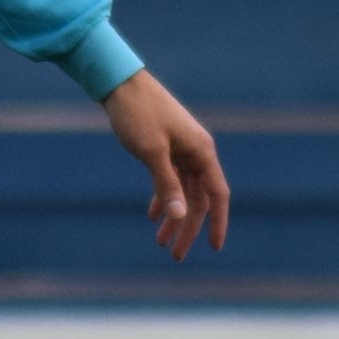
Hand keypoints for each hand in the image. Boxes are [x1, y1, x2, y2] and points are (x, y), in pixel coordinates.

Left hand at [103, 71, 229, 261]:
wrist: (120, 84)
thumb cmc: (138, 114)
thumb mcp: (152, 152)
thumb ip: (167, 185)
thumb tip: (181, 216)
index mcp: (201, 151)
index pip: (218, 194)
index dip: (218, 222)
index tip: (214, 247)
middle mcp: (196, 152)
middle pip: (198, 199)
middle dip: (187, 228)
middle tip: (174, 255)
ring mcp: (181, 150)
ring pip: (183, 192)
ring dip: (173, 217)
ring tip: (160, 242)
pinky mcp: (166, 147)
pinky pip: (169, 180)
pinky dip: (161, 198)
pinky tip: (151, 216)